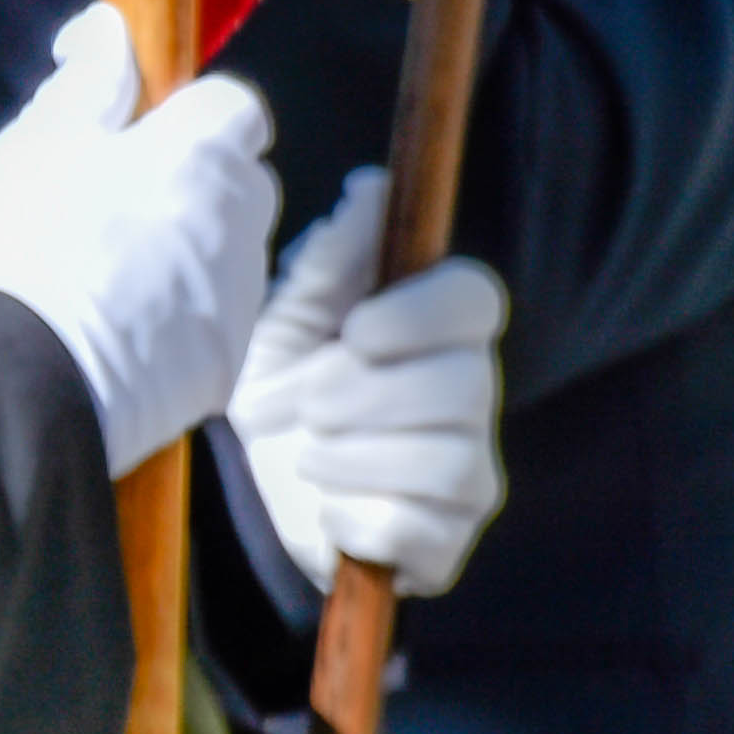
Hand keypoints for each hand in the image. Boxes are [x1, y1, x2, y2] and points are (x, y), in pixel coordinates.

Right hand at [0, 5, 278, 476]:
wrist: (16, 387)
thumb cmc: (21, 247)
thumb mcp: (39, 140)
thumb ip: (89, 77)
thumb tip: (108, 26)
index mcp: (199, 153)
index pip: (236, 105)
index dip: (189, 112)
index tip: (137, 131)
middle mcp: (240, 222)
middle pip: (240, 180)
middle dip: (195, 180)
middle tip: (114, 201)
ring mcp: (239, 300)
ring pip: (231, 251)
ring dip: (190, 248)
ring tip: (109, 271)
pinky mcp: (225, 368)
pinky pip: (216, 320)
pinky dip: (182, 315)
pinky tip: (120, 328)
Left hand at [233, 171, 510, 597]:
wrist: (254, 477)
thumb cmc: (282, 377)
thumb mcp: (287, 313)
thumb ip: (331, 258)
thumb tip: (371, 189)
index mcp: (440, 329)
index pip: (479, 299)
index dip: (422, 313)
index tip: (356, 328)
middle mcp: (473, 397)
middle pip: (463, 386)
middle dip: (364, 395)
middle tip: (309, 403)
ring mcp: (469, 475)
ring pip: (446, 462)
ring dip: (352, 458)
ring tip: (312, 456)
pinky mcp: (446, 544)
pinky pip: (421, 532)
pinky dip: (356, 519)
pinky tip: (330, 509)